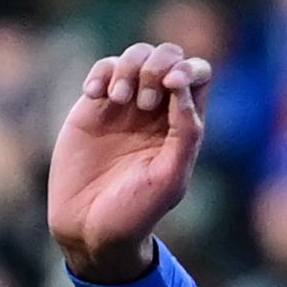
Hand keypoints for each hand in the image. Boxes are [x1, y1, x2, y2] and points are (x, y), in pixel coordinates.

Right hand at [48, 43, 211, 284]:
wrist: (89, 230)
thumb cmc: (135, 212)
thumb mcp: (170, 179)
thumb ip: (185, 134)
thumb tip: (182, 88)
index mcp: (182, 125)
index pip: (197, 75)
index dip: (188, 69)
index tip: (170, 86)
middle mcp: (155, 110)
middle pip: (168, 56)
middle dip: (157, 66)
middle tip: (144, 100)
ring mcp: (123, 106)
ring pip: (135, 56)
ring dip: (128, 67)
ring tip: (117, 99)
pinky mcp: (91, 108)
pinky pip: (102, 70)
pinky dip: (100, 73)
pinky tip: (94, 95)